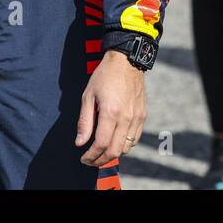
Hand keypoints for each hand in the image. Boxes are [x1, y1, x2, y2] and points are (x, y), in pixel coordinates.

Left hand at [76, 50, 145, 166]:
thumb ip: (84, 122)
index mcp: (111, 113)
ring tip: (101, 153)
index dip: (91, 156)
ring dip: (113, 154)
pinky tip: (114, 142)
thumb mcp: (88, 96)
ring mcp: (137, 118)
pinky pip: (135, 139)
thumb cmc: (104, 76)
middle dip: (100, 160)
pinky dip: (124, 145)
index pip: (101, 144)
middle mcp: (126, 118)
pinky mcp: (142, 116)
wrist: (127, 61)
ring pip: (126, 148)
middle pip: (115, 151)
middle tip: (90, 161)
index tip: (83, 158)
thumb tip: (80, 142)